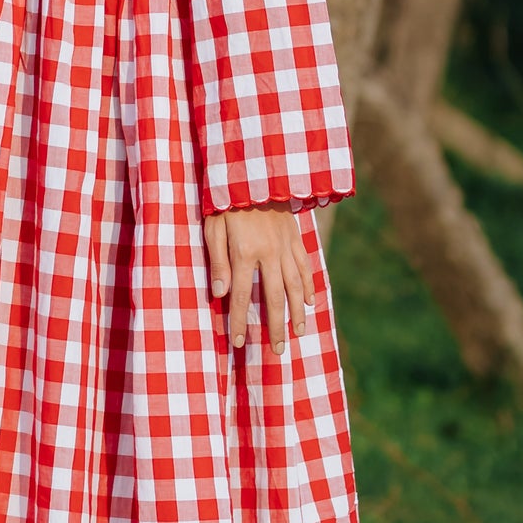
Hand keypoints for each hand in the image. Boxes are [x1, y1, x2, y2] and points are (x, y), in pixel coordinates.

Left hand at [203, 207, 313, 354]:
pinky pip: (305, 267)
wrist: (254, 171)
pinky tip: (309, 303)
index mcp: (245, 253)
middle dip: (275, 327)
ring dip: (297, 313)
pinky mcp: (295, 238)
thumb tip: (219, 295)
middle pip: (274, 299)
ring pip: (295, 287)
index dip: (239, 322)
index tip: (238, 343)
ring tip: (300, 333)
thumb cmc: (226, 200)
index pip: (241, 297)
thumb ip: (218, 261)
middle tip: (279, 350)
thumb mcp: (213, 227)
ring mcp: (286, 247)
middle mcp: (269, 254)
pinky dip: (309, 287)